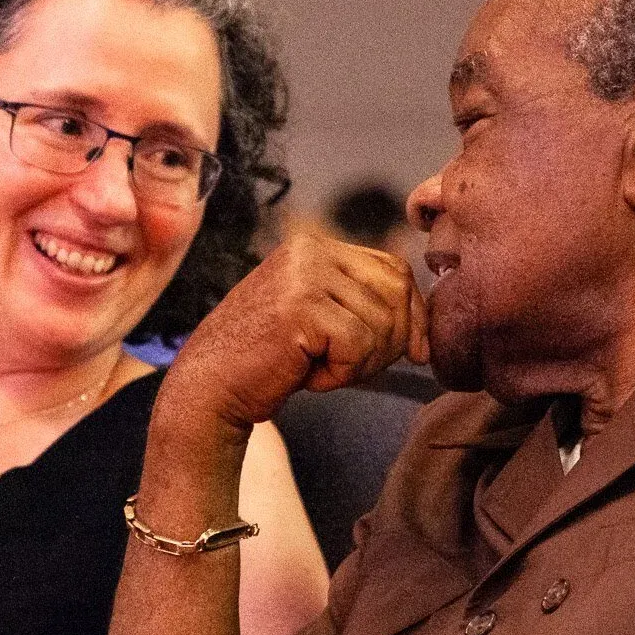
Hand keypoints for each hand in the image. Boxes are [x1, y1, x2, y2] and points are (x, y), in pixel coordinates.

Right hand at [164, 231, 428, 432]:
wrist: (210, 388)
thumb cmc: (267, 363)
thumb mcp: (321, 322)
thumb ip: (364, 308)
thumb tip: (425, 336)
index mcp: (315, 245)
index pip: (395, 269)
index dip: (411, 315)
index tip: (409, 352)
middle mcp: (310, 250)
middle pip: (396, 293)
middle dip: (389, 342)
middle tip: (347, 367)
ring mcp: (304, 275)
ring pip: (381, 324)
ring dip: (361, 363)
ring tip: (319, 369)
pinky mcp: (301, 308)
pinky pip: (359, 346)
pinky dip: (342, 374)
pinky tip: (308, 376)